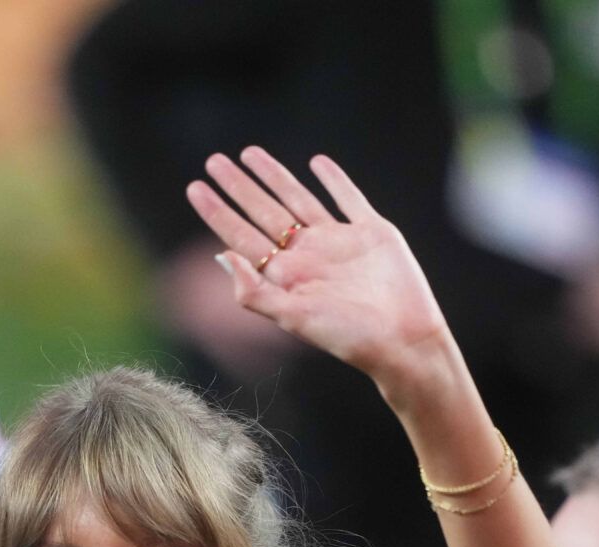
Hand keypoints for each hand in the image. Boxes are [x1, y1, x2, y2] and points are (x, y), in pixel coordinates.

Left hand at [185, 147, 446, 380]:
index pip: (242, 237)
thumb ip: (254, 292)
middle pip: (264, 212)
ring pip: (298, 199)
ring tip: (249, 153)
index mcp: (285, 276)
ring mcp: (338, 242)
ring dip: (274, 176)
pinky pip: (348, 199)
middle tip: (214, 161)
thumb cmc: (347, 337)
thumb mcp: (293, 318)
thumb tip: (220, 255)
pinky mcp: (372, 233)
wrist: (403, 340)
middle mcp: (307, 256)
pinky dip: (333, 180)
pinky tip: (316, 163)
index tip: (195, 188)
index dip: (218, 212)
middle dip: (239, 187)